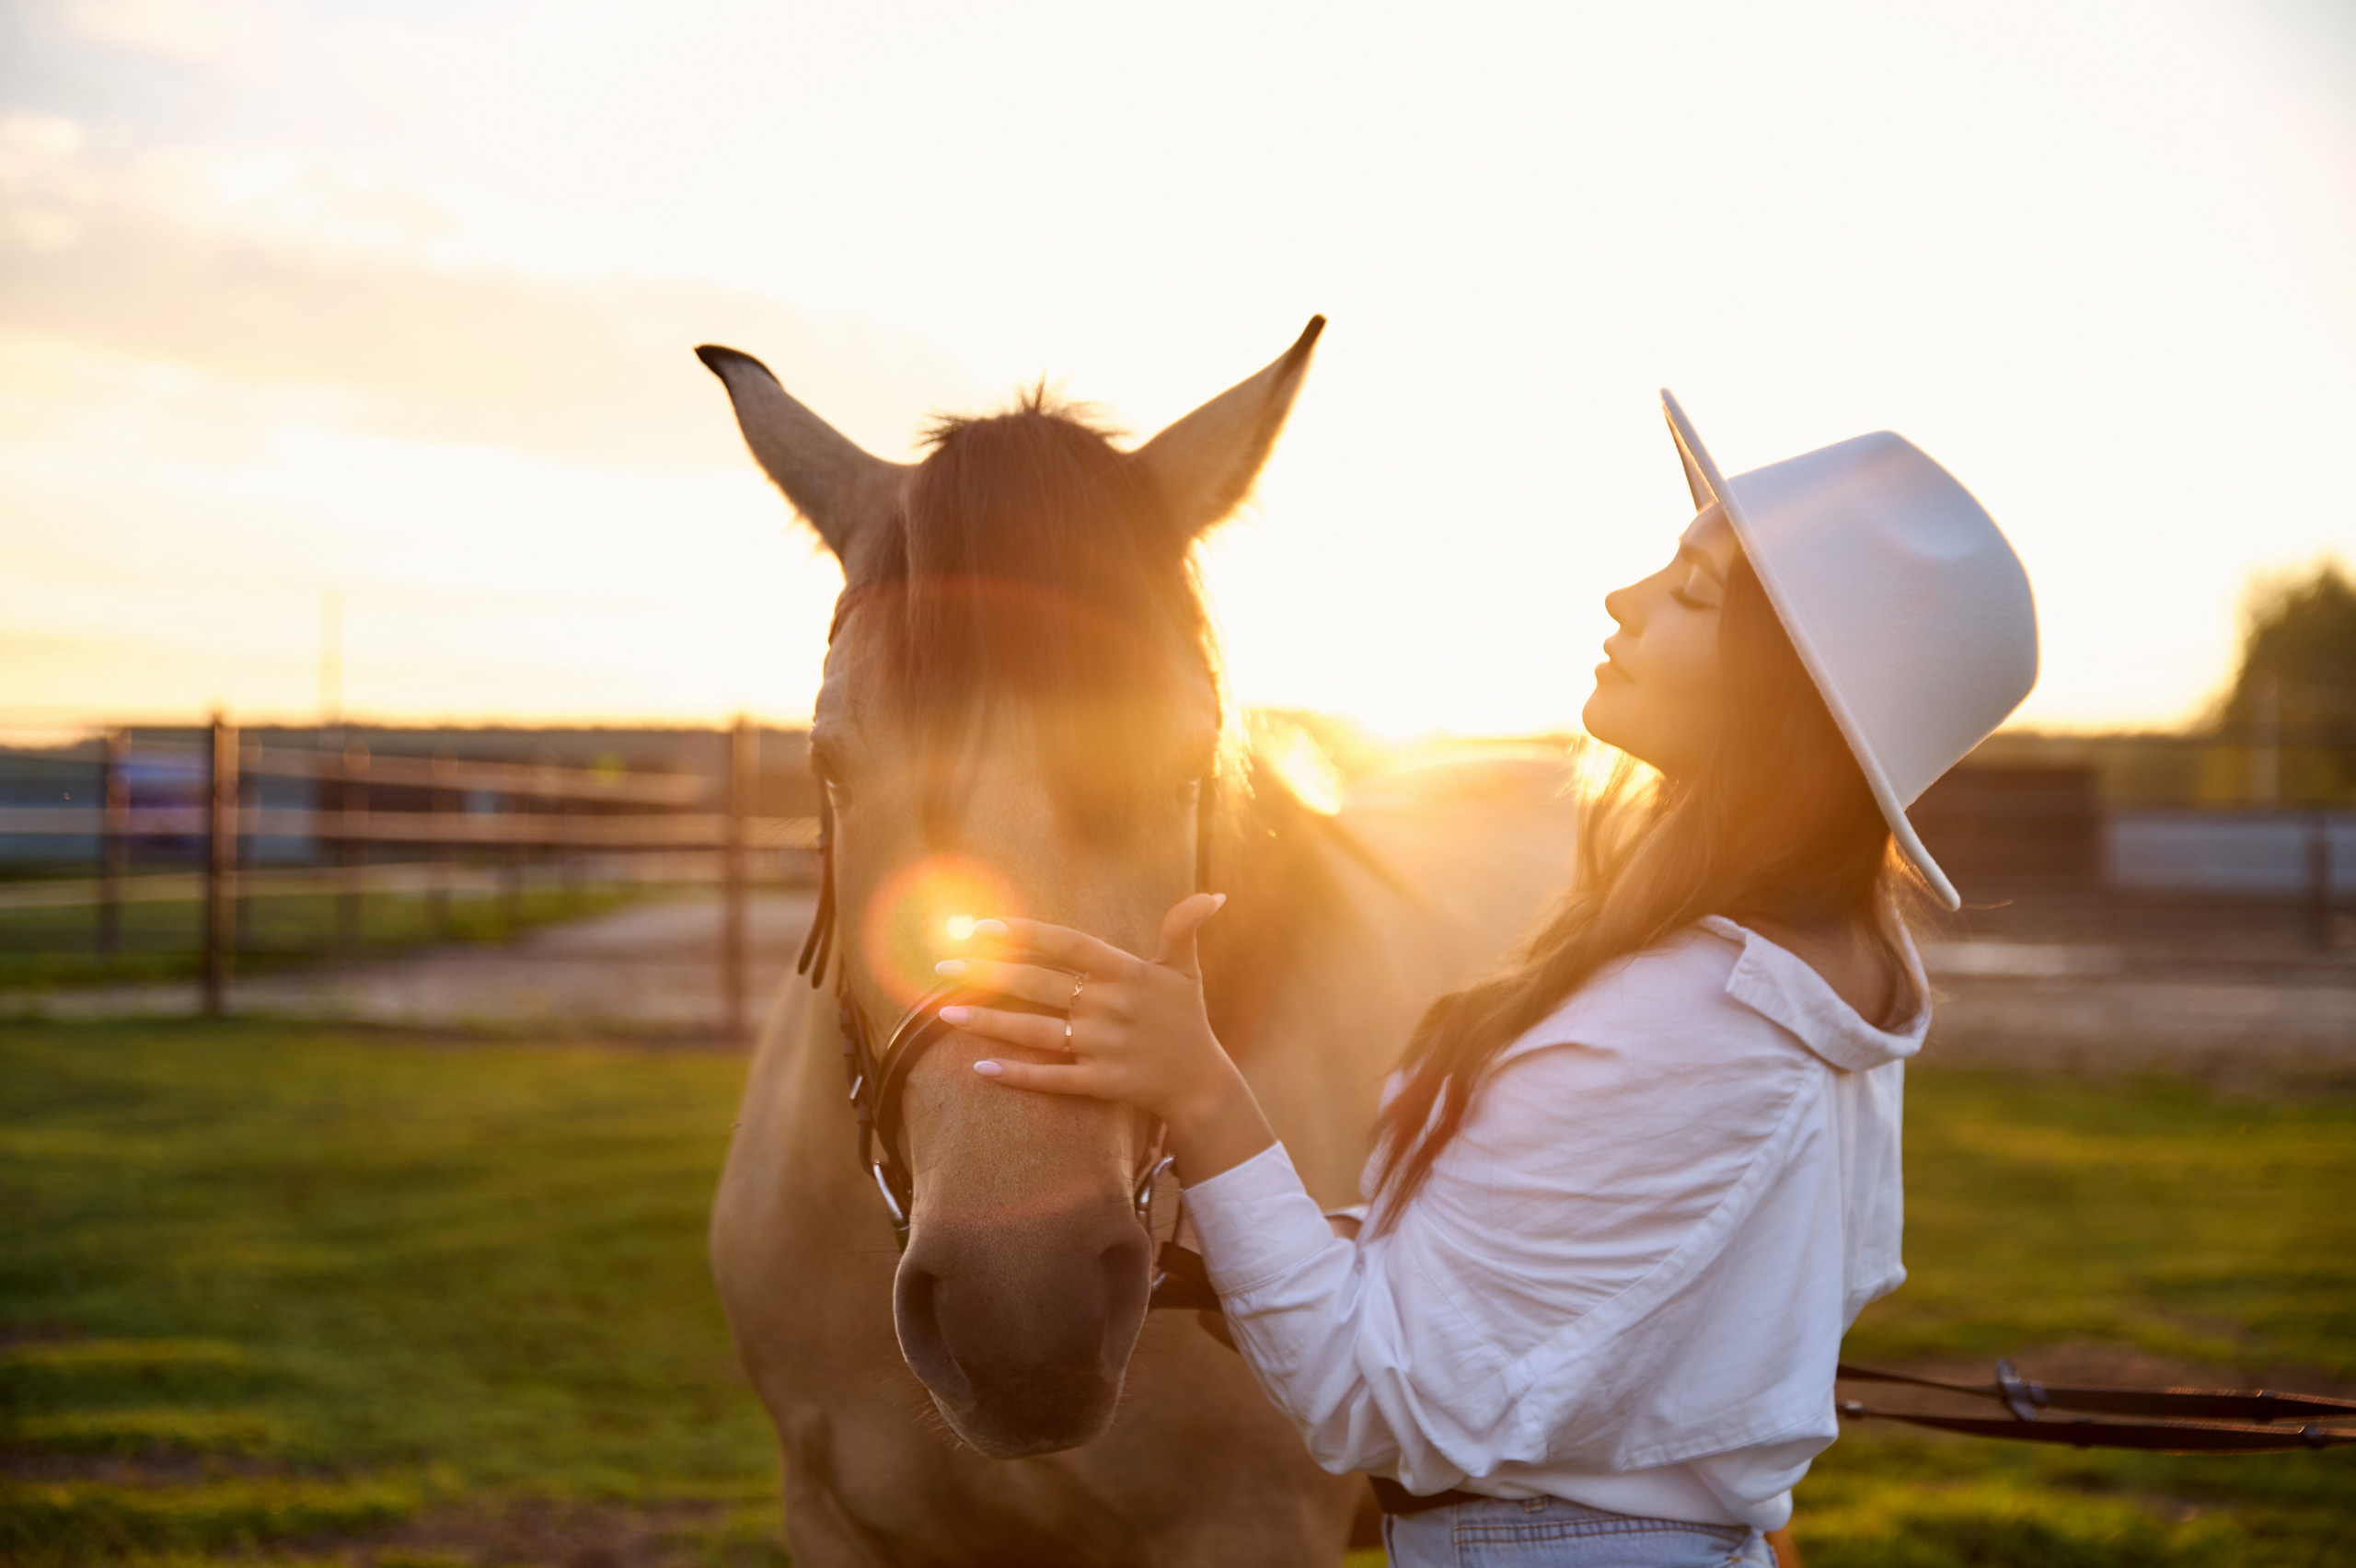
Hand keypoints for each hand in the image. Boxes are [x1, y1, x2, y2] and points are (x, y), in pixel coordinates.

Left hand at [936, 893, 1275, 1181]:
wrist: (1201, 1083)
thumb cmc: (1186, 1020)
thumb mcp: (1186, 971)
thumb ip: (1184, 930)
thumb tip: (1212, 895)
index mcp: (1126, 972)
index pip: (1067, 945)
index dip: (1025, 935)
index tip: (983, 928)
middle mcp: (1110, 1006)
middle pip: (1039, 985)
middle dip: (988, 974)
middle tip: (942, 966)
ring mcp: (1103, 1046)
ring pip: (1036, 1032)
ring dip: (988, 1023)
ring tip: (943, 1013)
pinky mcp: (1100, 1081)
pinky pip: (1052, 1077)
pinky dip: (1017, 1074)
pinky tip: (980, 1067)